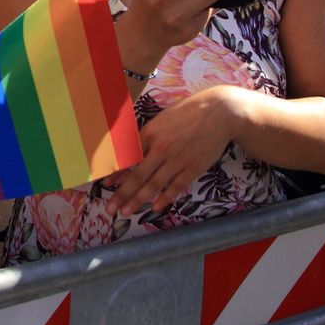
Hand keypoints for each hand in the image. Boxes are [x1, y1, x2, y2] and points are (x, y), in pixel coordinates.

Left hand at [107, 86, 240, 213]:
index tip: (105, 186)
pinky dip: (165, 199)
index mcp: (150, 133)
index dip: (115, 174)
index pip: (128, 159)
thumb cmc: (188, 112)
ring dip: (138, 200)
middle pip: (137, 176)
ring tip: (126, 212)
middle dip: (122, 194)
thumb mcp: (162, 119)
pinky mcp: (193, 168)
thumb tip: (131, 152)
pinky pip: (176, 187)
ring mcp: (177, 160)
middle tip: (110, 209)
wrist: (220, 112)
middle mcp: (161, 149)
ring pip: (154, 185)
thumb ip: (147, 136)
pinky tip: (154, 208)